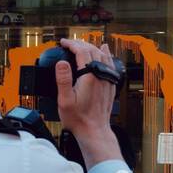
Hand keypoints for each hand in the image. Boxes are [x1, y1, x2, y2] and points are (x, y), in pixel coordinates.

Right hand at [54, 39, 120, 167]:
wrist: (94, 130)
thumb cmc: (78, 118)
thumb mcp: (64, 100)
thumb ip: (63, 80)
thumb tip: (61, 63)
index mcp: (89, 77)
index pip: (82, 51)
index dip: (72, 44)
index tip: (63, 42)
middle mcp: (101, 75)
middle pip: (92, 50)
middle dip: (80, 44)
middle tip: (69, 43)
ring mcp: (107, 79)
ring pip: (102, 55)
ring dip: (91, 46)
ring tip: (81, 44)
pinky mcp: (111, 84)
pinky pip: (110, 63)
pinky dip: (105, 53)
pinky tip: (104, 49)